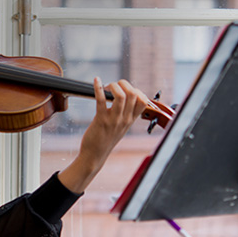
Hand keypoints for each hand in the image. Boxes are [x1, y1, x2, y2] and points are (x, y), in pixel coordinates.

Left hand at [58, 78, 148, 192]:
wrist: (95, 155)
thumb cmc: (105, 140)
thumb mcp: (121, 127)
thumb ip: (125, 114)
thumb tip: (124, 98)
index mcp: (130, 120)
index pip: (143, 100)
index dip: (136, 90)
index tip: (125, 90)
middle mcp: (125, 119)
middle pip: (133, 94)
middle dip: (123, 84)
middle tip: (113, 86)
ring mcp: (114, 120)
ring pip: (121, 96)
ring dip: (113, 85)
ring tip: (106, 86)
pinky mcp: (101, 120)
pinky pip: (101, 100)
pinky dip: (98, 87)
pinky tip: (96, 81)